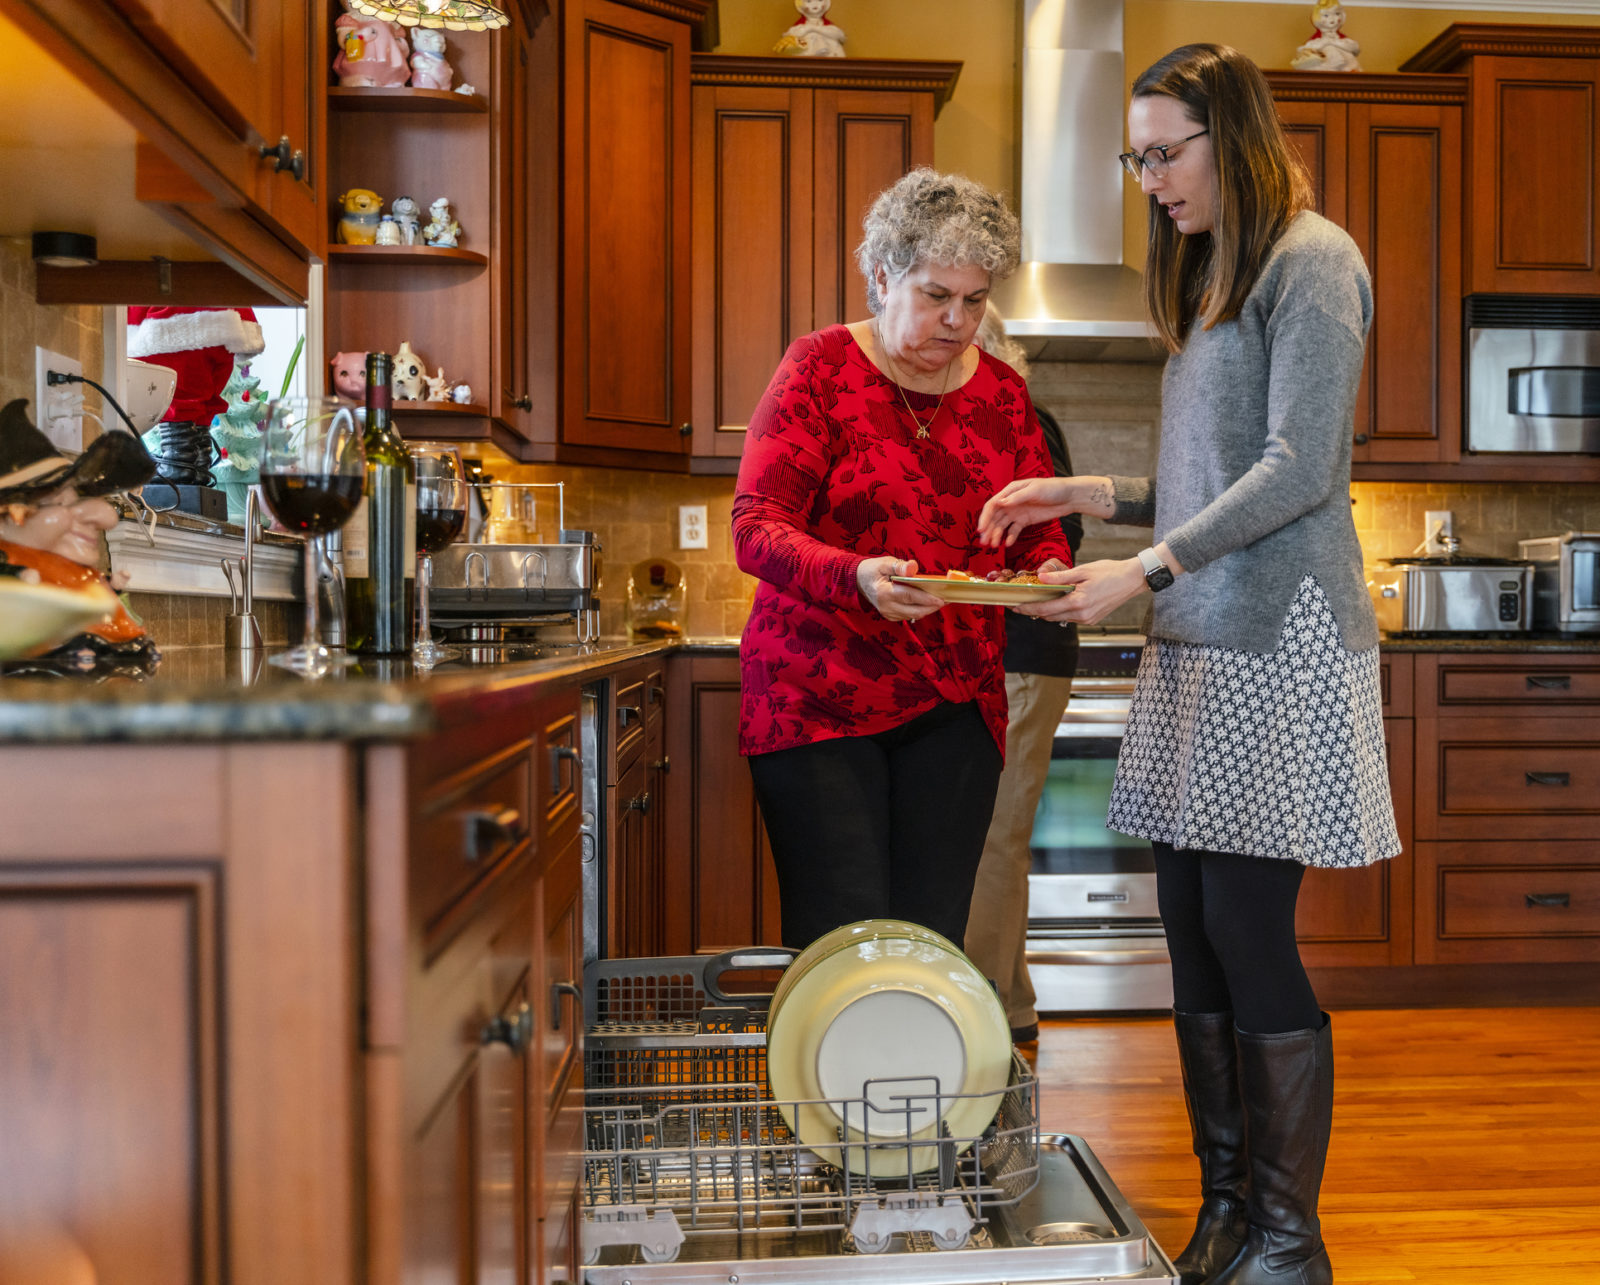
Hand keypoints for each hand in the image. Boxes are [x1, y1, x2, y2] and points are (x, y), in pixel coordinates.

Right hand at [856, 556, 944, 621]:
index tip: (941, 599)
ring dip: (927, 609)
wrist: (858, 581)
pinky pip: (908, 616)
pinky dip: (920, 610)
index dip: (926, 598)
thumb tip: (913, 567)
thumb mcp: (885, 563)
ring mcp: (887, 613)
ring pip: (913, 615)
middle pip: (914, 610)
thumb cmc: (873, 569)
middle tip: (946, 600)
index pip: (909, 596)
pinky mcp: (890, 616)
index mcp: (884, 592)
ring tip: (940, 601)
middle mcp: (886, 606)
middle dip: (931, 607)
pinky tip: (928, 603)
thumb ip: (899, 566)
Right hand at [976, 477, 1074, 548]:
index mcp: (1010, 491)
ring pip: (1002, 525)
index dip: (985, 517)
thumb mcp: (1034, 490)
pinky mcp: (1025, 521)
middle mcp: (1011, 502)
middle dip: (988, 530)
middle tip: (984, 543)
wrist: (1069, 497)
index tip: (981, 529)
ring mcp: (1017, 512)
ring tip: (994, 546)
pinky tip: (1008, 544)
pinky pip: (1014, 530)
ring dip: (996, 535)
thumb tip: (999, 502)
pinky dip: (1010, 537)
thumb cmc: (1053, 488)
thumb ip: (1016, 497)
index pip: (993, 505)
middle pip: (995, 517)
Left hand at [1016, 557, 1147, 625]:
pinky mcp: (1091, 619)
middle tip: (1020, 604)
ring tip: (1035, 602)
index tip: (1015, 606)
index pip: (1046, 609)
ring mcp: (1087, 619)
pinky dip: (1059, 611)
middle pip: (1050, 616)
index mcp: (1078, 602)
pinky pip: (1069, 617)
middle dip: (1034, 611)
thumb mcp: (1083, 571)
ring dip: (1047, 612)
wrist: (1132, 579)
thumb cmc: (1109, 571)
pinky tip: (1055, 602)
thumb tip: (1040, 578)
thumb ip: (1060, 577)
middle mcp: (1082, 615)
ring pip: (1059, 618)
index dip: (1028, 608)